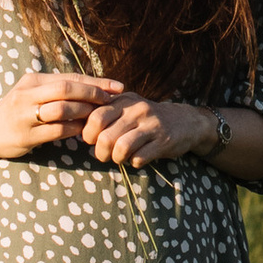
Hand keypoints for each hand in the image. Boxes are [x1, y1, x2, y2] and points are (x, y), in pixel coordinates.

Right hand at [0, 70, 126, 161]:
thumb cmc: (17, 111)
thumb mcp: (33, 93)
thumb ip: (56, 90)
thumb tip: (94, 88)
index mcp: (32, 80)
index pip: (69, 77)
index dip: (96, 81)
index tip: (118, 87)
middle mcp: (27, 94)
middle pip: (65, 89)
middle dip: (92, 93)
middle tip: (111, 100)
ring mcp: (25, 115)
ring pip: (62, 109)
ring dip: (84, 112)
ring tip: (99, 116)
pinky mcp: (25, 136)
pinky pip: (56, 131)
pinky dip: (73, 130)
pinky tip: (84, 131)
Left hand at [77, 93, 208, 170]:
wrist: (185, 121)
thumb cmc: (146, 118)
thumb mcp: (128, 107)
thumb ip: (105, 112)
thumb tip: (77, 128)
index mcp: (124, 100)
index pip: (95, 117)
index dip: (88, 134)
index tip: (92, 140)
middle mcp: (137, 110)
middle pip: (105, 136)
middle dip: (100, 151)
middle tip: (103, 155)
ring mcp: (151, 125)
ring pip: (121, 148)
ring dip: (116, 159)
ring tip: (119, 158)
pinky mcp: (163, 141)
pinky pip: (139, 158)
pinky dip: (133, 162)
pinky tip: (137, 158)